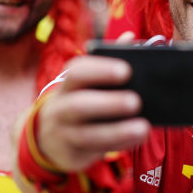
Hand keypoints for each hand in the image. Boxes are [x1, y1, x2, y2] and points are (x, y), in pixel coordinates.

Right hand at [34, 55, 149, 172]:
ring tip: (143, 127)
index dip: (100, 69)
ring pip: (87, 134)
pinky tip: (137, 138)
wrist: (49, 137)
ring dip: (117, 131)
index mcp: (69, 84)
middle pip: (79, 105)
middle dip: (108, 103)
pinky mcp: (71, 155)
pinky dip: (118, 145)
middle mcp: (61, 108)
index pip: (77, 72)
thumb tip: (129, 37)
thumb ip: (109, 60)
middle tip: (136, 100)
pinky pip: (95, 151)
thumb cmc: (81, 100)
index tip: (126, 70)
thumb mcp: (89, 81)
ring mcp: (64, 134)